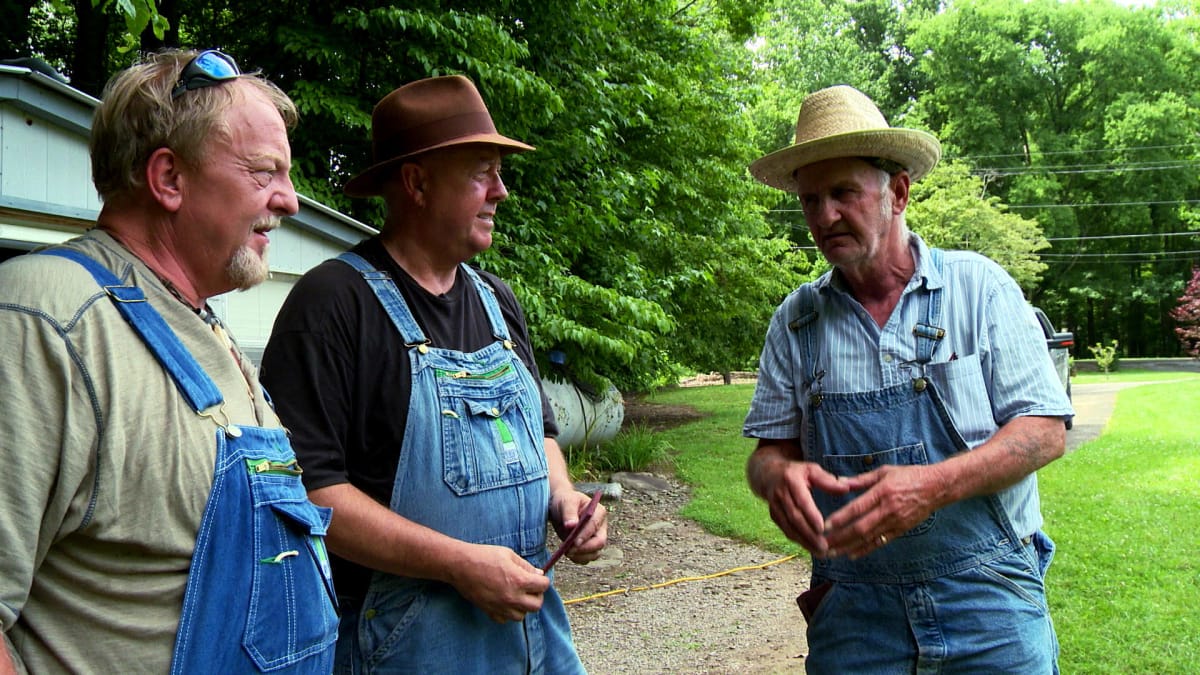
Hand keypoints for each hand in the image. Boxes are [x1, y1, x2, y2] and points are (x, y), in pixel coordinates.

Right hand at [449, 543, 550, 622]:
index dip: (543, 580)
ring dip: (523, 606)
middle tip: (530, 588)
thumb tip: (538, 574)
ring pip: (521, 616)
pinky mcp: (489, 611)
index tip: (538, 577)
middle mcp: (512, 597)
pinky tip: (504, 601)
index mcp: (519, 580)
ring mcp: (500, 607)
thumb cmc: (484, 556)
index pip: (543, 586)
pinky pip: (505, 619)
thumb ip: (526, 566)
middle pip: (536, 605)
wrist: (460, 566)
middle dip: (537, 596)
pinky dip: (507, 613)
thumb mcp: (508, 554)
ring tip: (517, 595)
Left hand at [550, 489, 607, 564]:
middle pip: (599, 543)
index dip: (585, 535)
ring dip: (580, 556)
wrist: (560, 508)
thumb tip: (571, 525)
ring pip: (594, 553)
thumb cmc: (565, 501)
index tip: (574, 542)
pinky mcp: (588, 547)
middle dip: (585, 549)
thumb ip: (569, 512)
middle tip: (569, 551)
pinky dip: (578, 559)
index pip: (595, 526)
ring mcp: (595, 538)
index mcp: (599, 512)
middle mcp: (600, 527)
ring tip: (566, 551)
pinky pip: (587, 558)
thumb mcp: (566, 502)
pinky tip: (568, 553)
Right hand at [759, 460, 850, 557]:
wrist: (769, 475)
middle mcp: (780, 495)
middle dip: (809, 534)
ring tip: (820, 552)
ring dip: (804, 541)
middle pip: (794, 518)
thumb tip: (848, 487)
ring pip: (789, 527)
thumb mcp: (812, 470)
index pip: (801, 501)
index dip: (811, 515)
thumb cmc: (797, 472)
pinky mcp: (774, 516)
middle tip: (824, 547)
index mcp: (791, 480)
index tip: (822, 529)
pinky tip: (811, 548)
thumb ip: (829, 480)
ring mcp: (775, 506)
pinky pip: (786, 530)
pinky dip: (798, 540)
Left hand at [822, 463, 944, 558]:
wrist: (937, 487)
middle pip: (860, 528)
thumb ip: (860, 479)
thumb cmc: (909, 475)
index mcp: (882, 492)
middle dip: (840, 538)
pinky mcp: (901, 530)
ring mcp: (895, 522)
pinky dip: (865, 549)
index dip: (840, 519)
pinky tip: (851, 554)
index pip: (857, 508)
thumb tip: (838, 482)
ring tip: (832, 553)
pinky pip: (880, 542)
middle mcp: (888, 509)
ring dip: (849, 547)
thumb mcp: (884, 472)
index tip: (825, 526)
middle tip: (823, 544)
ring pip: (869, 538)